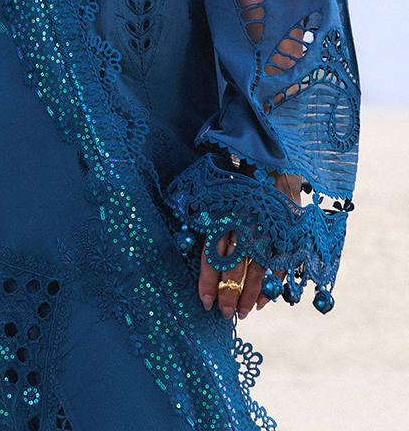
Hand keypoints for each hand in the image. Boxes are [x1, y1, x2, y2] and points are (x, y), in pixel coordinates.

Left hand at [197, 168, 300, 318]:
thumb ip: (207, 220)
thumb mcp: (216, 195)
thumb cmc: (238, 183)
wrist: (272, 163)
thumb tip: (192, 239)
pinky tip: (263, 302)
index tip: (205, 303)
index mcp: (223, 215)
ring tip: (242, 313)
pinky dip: (272, 286)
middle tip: (226, 315)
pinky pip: (279, 265)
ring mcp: (266, 230)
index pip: (211, 254)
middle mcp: (243, 225)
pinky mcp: (287, 233)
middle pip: (233, 267)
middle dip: (228, 294)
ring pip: (256, 271)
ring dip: (249, 296)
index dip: (207, 281)